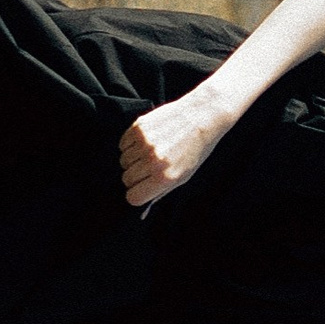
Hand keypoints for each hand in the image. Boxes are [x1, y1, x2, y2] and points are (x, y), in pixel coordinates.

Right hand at [118, 89, 224, 205]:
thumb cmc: (196, 148)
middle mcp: (153, 161)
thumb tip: (143, 208)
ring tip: (149, 152)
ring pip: (123, 161)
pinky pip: (122, 144)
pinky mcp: (139, 126)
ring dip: (132, 160)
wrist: (202, 116)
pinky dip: (130, 145)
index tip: (142, 188)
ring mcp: (145, 143)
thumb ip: (161, 191)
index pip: (133, 197)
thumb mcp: (184, 176)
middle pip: (127, 179)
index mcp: (165, 177)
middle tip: (148, 168)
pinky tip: (145, 141)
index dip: (137, 194)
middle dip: (135, 177)